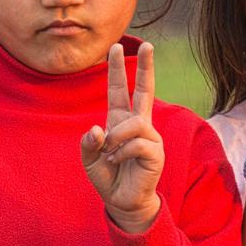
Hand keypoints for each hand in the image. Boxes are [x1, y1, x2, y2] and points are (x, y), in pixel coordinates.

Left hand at [80, 43, 163, 232]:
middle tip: (148, 44)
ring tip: (111, 154)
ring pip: (133, 123)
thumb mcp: (90, 159)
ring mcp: (149, 137)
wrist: (122, 201)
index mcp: (120, 121)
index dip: (118, 69)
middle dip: (145, 67)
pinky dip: (122, 152)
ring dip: (117, 138)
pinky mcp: (155, 152)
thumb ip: (89, 143)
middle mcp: (137, 125)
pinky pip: (137, 142)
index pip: (120, 90)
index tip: (117, 47)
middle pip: (144, 90)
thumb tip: (98, 129)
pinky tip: (119, 161)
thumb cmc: (108, 177)